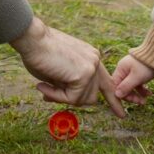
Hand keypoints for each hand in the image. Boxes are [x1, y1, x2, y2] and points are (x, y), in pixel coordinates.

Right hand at [10, 18, 124, 116]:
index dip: (113, 100)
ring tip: (44, 86)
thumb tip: (66, 100)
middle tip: (58, 98)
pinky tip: (43, 85)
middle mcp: (95, 61)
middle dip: (76, 101)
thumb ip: (68, 84)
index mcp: (91, 58)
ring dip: (61, 97)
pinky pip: (72, 98)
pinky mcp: (84, 75)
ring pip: (82, 100)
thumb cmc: (39, 53)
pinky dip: (56, 96)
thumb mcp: (59, 71)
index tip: (121, 114)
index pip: (107, 83)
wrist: (32, 39)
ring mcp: (91, 68)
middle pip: (94, 96)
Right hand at [110, 54, 153, 106]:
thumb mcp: (136, 77)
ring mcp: (131, 71)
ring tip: (145, 100)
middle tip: (142, 102)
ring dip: (138, 94)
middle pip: (124, 87)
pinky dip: (142, 89)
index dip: (124, 95)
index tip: (133, 101)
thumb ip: (126, 87)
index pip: (117, 86)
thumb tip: (116, 95)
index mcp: (120, 70)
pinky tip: (149, 93)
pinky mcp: (138, 72)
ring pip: (131, 86)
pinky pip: (137, 83)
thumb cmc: (146, 65)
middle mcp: (124, 70)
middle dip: (132, 96)